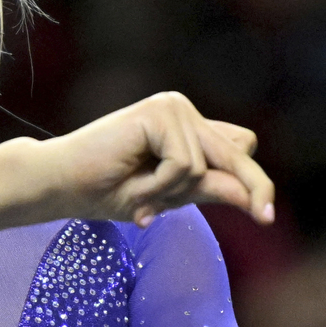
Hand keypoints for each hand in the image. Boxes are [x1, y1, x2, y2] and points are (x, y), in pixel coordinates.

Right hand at [36, 92, 273, 226]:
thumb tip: (251, 196)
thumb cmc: (105, 191)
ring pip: (203, 168)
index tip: (265, 216)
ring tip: (139, 195)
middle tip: (265, 218)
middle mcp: (183, 111)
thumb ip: (207, 189)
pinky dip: (160, 185)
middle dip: (250, 187)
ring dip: (172, 193)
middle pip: (238, 152)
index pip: (237, 148)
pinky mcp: (159, 113)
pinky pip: (183, 165)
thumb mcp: (167, 196)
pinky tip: (134, 182)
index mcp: (186, 128)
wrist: (60, 184)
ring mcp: (172, 108)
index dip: (253, 180)